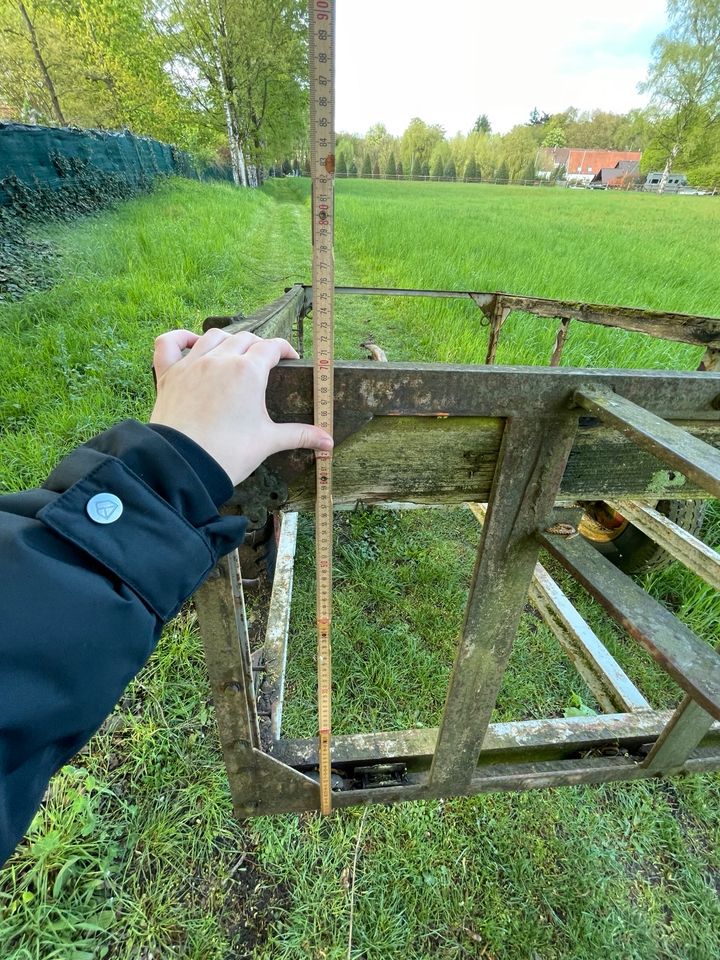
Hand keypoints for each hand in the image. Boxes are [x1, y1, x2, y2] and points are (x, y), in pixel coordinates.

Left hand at [150, 329, 332, 484]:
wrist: (184, 465)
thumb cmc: (229, 453)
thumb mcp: (269, 442)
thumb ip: (300, 435)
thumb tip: (328, 441)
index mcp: (248, 371)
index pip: (272, 347)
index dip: (285, 349)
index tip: (291, 359)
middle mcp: (220, 359)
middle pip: (245, 338)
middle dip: (258, 345)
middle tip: (266, 362)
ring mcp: (192, 364)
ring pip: (213, 336)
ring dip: (228, 340)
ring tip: (235, 352)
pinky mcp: (168, 375)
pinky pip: (169, 343)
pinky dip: (179, 337)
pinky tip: (191, 342)